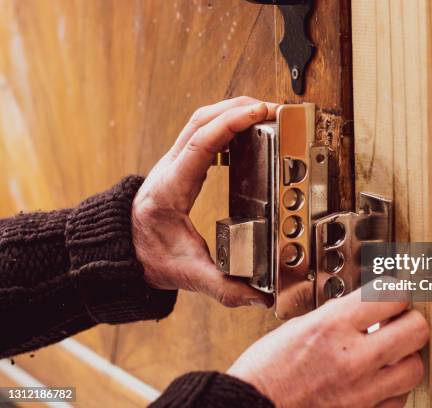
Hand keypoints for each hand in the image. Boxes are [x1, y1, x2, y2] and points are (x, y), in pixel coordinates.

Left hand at [132, 97, 275, 307]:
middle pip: (202, 119)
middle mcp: (171, 167)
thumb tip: (258, 297)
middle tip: (271, 108)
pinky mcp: (180, 165)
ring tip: (262, 112)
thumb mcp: (186, 274)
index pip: (201, 142)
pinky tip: (242, 130)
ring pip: (200, 120)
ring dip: (230, 110)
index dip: (231, 123)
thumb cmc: (146, 256)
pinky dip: (224, 123)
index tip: (258, 112)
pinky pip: (202, 132)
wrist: (120, 251)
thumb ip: (223, 287)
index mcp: (172, 187)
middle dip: (237, 108)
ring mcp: (173, 163)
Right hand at [227, 286, 428, 406]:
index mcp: (332, 326)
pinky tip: (376, 381)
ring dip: (405, 357)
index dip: (395, 291)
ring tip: (388, 354)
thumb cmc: (265, 371)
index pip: (391, 295)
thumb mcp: (298, 326)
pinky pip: (398, 400)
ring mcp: (362, 392)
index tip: (391, 294)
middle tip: (397, 321)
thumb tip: (365, 311)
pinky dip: (392, 389)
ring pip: (415, 367)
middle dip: (409, 320)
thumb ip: (337, 317)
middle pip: (417, 329)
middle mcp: (353, 358)